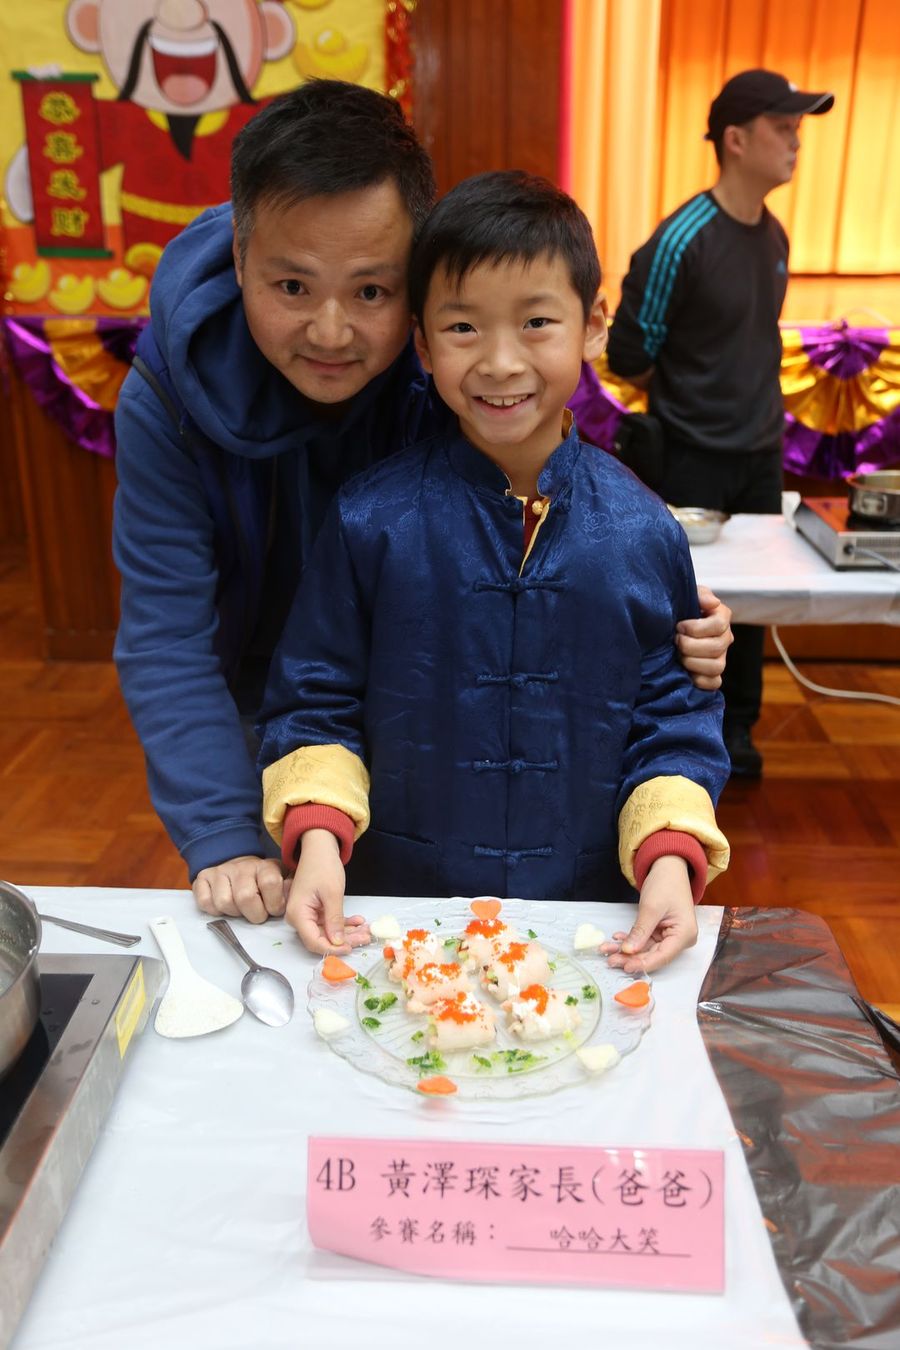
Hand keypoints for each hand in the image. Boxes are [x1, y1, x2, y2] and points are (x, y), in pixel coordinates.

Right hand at [193, 855, 285, 923]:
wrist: (238, 866)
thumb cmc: (262, 881)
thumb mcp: (283, 881)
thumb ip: (290, 889)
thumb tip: (288, 895)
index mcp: (264, 866)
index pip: (270, 883)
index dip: (274, 903)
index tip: (274, 909)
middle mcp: (241, 866)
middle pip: (246, 897)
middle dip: (254, 914)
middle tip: (257, 914)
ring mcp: (220, 871)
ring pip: (224, 902)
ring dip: (234, 913)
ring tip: (241, 909)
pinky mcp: (202, 878)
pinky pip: (205, 902)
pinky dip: (215, 911)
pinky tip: (225, 906)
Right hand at [285, 828, 370, 955]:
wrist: (319, 848)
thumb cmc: (323, 866)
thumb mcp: (332, 893)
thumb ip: (334, 920)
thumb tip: (337, 943)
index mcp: (298, 914)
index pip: (313, 941)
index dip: (332, 948)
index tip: (351, 948)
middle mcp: (298, 917)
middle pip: (321, 938)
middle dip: (345, 940)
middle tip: (366, 937)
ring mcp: (306, 915)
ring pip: (328, 932)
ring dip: (347, 933)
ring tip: (366, 930)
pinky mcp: (314, 911)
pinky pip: (329, 923)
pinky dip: (344, 923)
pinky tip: (358, 921)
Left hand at [602, 856, 697, 973]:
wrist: (668, 867)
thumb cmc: (665, 884)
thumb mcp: (651, 907)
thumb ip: (640, 931)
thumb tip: (628, 951)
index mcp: (684, 935)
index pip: (662, 956)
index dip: (642, 963)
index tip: (624, 966)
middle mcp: (680, 939)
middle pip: (653, 955)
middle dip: (630, 957)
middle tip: (610, 959)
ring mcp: (670, 936)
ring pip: (646, 949)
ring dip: (626, 949)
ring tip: (607, 950)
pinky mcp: (661, 931)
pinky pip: (644, 940)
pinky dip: (630, 939)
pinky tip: (616, 938)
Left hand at [676, 585, 732, 689]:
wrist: (668, 625)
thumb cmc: (679, 608)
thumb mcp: (688, 595)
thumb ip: (701, 595)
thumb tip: (713, 603)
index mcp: (721, 617)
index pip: (718, 625)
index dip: (696, 628)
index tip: (679, 626)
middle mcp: (725, 638)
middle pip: (717, 647)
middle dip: (690, 645)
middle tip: (675, 641)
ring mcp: (720, 658)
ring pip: (717, 667)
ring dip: (692, 662)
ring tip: (678, 655)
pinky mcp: (712, 675)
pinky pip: (713, 683)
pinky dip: (699, 680)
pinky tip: (685, 672)